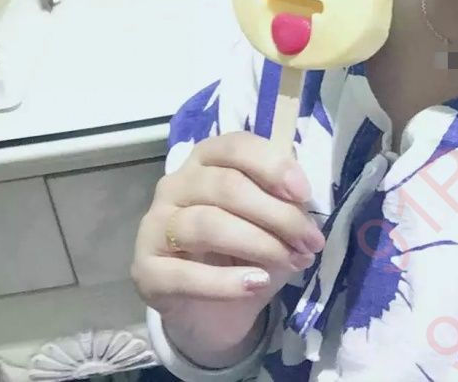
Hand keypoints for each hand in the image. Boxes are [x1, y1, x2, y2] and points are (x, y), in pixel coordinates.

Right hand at [132, 132, 324, 360]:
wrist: (212, 311)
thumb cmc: (244, 251)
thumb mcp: (270, 220)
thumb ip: (283, 198)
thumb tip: (302, 192)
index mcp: (206, 160)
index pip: (236, 146)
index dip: (272, 165)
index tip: (304, 194)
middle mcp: (175, 184)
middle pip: (227, 186)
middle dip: (277, 214)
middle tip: (310, 241)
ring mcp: (155, 225)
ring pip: (209, 225)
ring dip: (259, 244)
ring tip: (292, 262)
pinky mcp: (147, 270)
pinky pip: (186, 274)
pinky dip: (227, 281)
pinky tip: (257, 284)